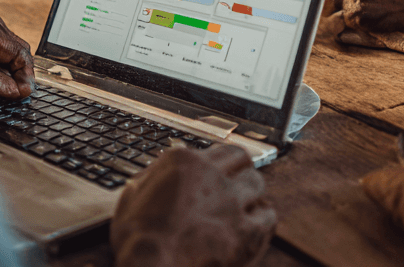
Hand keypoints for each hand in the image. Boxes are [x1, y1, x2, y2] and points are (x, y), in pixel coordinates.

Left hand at [0, 12, 34, 98]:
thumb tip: (16, 91)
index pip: (20, 51)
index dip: (25, 75)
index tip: (24, 95)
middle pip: (18, 55)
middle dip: (19, 77)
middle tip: (16, 99)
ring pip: (10, 62)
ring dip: (10, 79)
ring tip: (5, 95)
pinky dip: (1, 78)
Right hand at [111, 145, 275, 266]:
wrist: (150, 265)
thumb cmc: (137, 236)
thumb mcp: (134, 193)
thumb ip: (155, 176)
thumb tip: (162, 169)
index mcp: (184, 162)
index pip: (220, 149)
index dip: (225, 162)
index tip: (225, 170)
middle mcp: (211, 175)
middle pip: (244, 159)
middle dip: (242, 170)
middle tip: (238, 184)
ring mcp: (231, 202)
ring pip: (258, 183)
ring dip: (252, 193)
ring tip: (245, 206)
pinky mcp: (246, 231)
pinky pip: (268, 216)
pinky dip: (263, 219)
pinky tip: (255, 226)